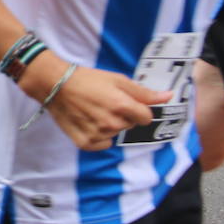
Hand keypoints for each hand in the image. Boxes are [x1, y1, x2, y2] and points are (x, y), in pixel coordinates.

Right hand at [23, 58, 171, 150]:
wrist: (55, 85)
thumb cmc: (87, 79)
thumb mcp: (117, 79)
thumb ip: (144, 92)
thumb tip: (169, 96)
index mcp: (122, 106)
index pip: (146, 117)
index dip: (138, 109)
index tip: (125, 102)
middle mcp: (112, 123)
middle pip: (130, 125)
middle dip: (123, 116)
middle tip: (105, 103)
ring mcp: (98, 135)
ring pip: (115, 134)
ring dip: (109, 125)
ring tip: (93, 110)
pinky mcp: (85, 143)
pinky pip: (103, 144)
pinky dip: (98, 136)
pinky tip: (88, 122)